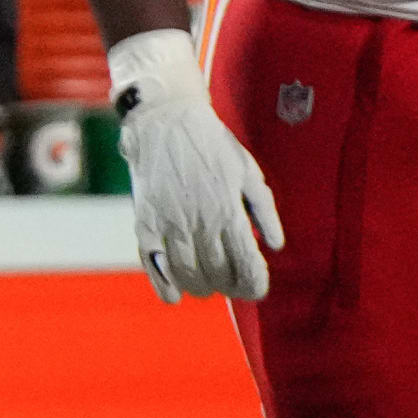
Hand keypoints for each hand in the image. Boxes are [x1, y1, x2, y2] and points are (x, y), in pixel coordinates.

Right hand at [111, 28, 280, 302]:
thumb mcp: (249, 172)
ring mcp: (167, 223)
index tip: (258, 289)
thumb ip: (264, 211)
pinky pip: (152, 262)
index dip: (254, 283)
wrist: (164, 122)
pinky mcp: (143, 221)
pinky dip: (162, 284)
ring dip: (201, 287)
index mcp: (227, 209)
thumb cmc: (213, 146)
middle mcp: (197, 221)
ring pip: (186, 273)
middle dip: (231, 287)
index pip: (245, 263)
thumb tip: (274, 246)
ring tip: (210, 287)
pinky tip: (173, 296)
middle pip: (218, 273)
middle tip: (236, 287)